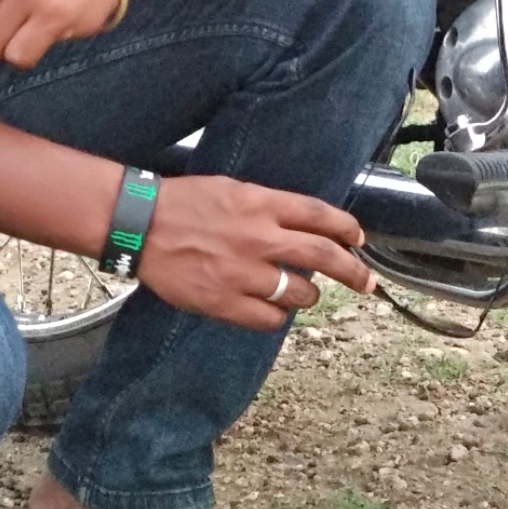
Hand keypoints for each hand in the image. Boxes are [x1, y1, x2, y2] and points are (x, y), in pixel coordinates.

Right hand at [136, 176, 374, 330]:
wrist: (140, 224)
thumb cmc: (184, 202)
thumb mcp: (232, 189)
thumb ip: (268, 206)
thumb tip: (302, 225)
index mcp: (261, 203)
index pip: (319, 215)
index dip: (346, 228)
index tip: (359, 239)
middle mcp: (259, 237)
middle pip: (323, 255)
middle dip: (353, 272)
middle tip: (367, 282)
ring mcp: (243, 272)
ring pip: (300, 292)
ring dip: (308, 295)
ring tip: (302, 293)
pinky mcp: (224, 302)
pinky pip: (269, 319)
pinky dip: (278, 316)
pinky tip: (273, 309)